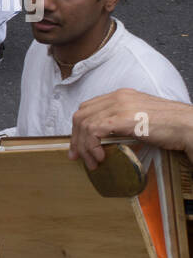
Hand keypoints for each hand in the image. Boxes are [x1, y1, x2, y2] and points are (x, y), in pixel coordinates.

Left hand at [69, 89, 192, 168]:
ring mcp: (120, 106)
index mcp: (121, 95)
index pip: (87, 108)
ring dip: (84, 146)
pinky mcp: (123, 118)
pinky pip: (94, 131)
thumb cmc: (169, 126)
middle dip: (76, 138)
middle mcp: (117, 97)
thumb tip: (105, 138)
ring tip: (93, 162)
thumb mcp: (140, 118)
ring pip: (85, 124)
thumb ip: (122, 121)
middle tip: (78, 156)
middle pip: (81, 115)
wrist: (188, 126)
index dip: (78, 128)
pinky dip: (92, 146)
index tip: (79, 146)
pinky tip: (101, 157)